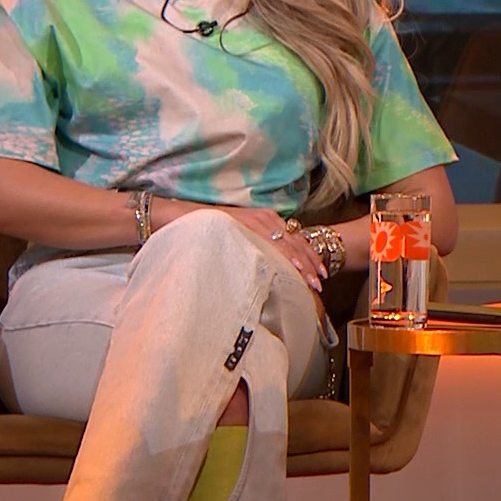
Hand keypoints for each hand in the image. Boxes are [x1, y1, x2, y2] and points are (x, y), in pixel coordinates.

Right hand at [152, 199, 326, 291]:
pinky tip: (291, 269)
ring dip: (301, 264)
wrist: (179, 216)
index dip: (310, 257)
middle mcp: (265, 218)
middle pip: (296, 242)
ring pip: (286, 244)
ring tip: (311, 282)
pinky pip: (267, 243)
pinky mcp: (244, 226)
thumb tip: (271, 267)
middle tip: (320, 284)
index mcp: (267, 220)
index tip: (320, 275)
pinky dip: (282, 256)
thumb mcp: (239, 236)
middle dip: (310, 264)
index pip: (296, 240)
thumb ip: (256, 246)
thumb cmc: (208, 230)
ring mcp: (255, 221)